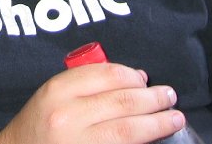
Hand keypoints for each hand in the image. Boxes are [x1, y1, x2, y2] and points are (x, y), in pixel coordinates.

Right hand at [0, 63, 186, 143]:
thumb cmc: (38, 125)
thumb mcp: (53, 94)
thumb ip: (86, 82)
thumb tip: (135, 79)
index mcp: (58, 91)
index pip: (107, 75)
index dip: (132, 76)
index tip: (145, 79)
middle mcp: (68, 117)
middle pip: (123, 102)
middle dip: (153, 98)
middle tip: (169, 96)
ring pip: (128, 130)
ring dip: (157, 123)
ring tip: (174, 118)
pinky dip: (141, 143)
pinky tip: (155, 140)